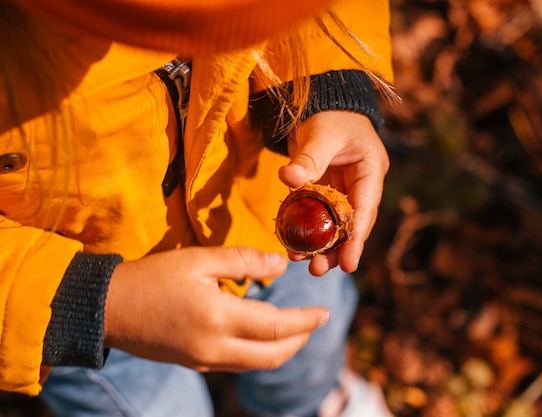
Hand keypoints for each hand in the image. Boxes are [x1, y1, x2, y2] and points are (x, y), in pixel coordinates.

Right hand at [104, 246, 328, 371]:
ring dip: (282, 349)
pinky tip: (262, 333)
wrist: (106, 309)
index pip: (276, 326)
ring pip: (256, 364)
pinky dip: (259, 351)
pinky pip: (238, 363)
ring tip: (297, 328)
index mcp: (218, 319)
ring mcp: (204, 360)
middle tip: (316, 321)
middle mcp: (215, 348)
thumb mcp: (198, 260)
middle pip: (272, 356)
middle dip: (300, 340)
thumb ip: (243, 260)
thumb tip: (280, 264)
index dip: (306, 320)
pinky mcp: (195, 363)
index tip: (325, 313)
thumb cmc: (151, 278)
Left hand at [279, 111, 388, 275]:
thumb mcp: (321, 135)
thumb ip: (307, 158)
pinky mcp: (326, 189)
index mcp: (370, 171)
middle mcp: (360, 184)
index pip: (365, 211)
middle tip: (318, 269)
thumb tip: (288, 178)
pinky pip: (319, 215)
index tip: (349, 264)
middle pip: (352, 224)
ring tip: (304, 263)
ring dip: (322, 245)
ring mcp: (343, 188)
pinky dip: (309, 230)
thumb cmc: (328, 114)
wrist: (319, 102)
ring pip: (336, 224)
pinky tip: (295, 246)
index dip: (356, 239)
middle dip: (337, 249)